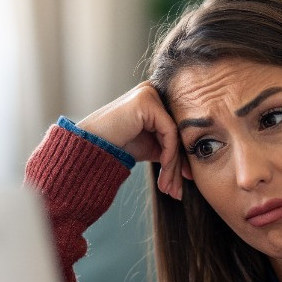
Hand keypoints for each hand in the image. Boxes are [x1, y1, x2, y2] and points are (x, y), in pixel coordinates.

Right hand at [78, 82, 186, 199]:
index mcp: (155, 98)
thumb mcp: (150, 147)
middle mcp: (154, 90)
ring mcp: (150, 93)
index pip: (176, 129)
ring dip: (172, 165)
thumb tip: (191, 169)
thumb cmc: (116, 145)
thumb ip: (170, 149)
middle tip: (176, 191)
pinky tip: (163, 168)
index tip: (183, 181)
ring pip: (175, 134)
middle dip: (177, 165)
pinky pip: (169, 132)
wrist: (90, 145)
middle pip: (177, 132)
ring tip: (168, 188)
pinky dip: (169, 153)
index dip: (181, 157)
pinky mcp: (147, 100)